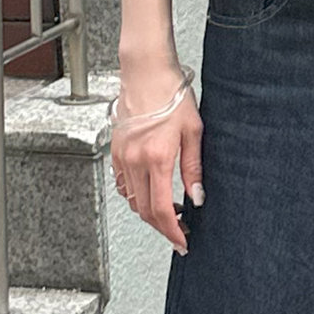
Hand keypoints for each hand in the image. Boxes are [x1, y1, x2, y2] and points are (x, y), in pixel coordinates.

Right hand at [110, 56, 201, 255]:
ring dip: (149, 212)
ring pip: (132, 200)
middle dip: (162, 227)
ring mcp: (122, 156)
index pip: (162, 209)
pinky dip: (136, 196)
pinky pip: (123, 184)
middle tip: (179, 233)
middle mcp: (135, 160)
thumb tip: (197, 197)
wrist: (146, 72)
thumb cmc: (171, 94)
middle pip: (144, 210)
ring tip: (169, 213)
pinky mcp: (116, 150)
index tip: (182, 241)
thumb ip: (193, 168)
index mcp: (157, 158)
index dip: (172, 231)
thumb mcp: (193, 132)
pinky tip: (150, 192)